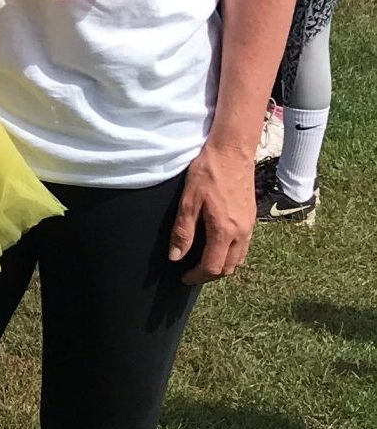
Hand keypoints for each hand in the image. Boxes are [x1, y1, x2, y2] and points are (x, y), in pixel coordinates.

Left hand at [169, 143, 254, 282]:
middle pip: (229, 268)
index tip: (183, 277)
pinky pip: (244, 245)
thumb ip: (183, 232)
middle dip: (210, 275)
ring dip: (223, 265)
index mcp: (225, 231)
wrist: (232, 151)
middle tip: (192, 272)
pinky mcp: (252, 217)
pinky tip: (218, 245)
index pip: (213, 267)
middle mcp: (242, 232)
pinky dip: (231, 253)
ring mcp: (250, 225)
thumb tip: (176, 257)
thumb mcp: (188, 201)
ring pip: (239, 258)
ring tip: (204, 262)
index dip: (196, 277)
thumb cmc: (208, 172)